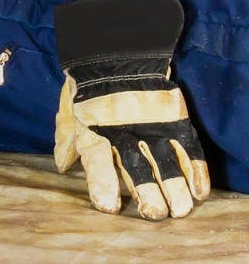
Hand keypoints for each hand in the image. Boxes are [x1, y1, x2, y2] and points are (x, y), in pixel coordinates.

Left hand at [54, 0, 210, 219]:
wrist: (116, 49)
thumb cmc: (86, 84)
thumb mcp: (68, 108)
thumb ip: (66, 138)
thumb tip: (62, 166)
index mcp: (93, 129)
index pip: (98, 162)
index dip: (102, 185)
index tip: (108, 207)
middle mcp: (123, 129)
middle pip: (138, 167)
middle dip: (146, 194)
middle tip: (153, 215)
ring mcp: (150, 123)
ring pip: (167, 161)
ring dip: (175, 188)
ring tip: (180, 210)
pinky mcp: (172, 116)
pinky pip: (188, 146)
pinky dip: (196, 169)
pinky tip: (200, 191)